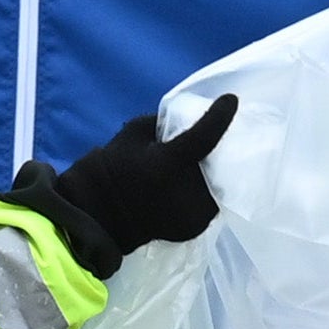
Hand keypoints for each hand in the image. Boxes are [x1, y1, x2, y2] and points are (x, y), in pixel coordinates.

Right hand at [14, 93, 236, 274]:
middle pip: (219, 163)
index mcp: (169, 164)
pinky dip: (205, 192)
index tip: (230, 100)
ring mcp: (193, 215)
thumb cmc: (111, 169)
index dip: (220, 116)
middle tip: (216, 140)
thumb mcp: (132, 133)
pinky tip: (195, 184)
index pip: (206, 136)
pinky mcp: (195, 228)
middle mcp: (186, 192)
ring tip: (205, 164)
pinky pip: (210, 203)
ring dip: (214, 173)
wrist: (98, 214)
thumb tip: (187, 119)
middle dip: (220, 151)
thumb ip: (162, 123)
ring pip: (218, 185)